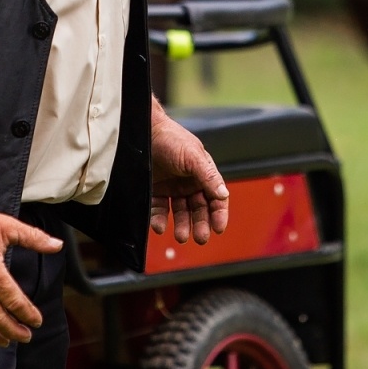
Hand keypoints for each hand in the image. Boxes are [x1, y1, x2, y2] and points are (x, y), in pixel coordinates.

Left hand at [150, 114, 228, 243]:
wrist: (143, 131)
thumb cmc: (171, 137)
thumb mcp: (193, 156)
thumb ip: (208, 176)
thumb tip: (224, 194)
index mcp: (203, 174)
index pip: (216, 198)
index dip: (219, 214)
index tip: (219, 228)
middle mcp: (189, 183)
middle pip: (199, 209)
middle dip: (201, 224)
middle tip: (200, 238)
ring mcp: (172, 187)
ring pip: (180, 212)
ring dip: (182, 225)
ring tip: (181, 236)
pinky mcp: (155, 191)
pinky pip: (159, 210)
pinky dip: (160, 220)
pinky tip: (160, 226)